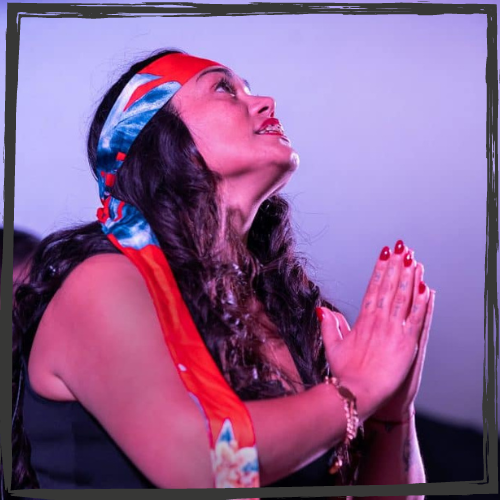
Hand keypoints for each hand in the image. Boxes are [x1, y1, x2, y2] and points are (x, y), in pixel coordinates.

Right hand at [318, 241, 431, 419]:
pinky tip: (426, 286)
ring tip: (414, 259)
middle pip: (390, 286)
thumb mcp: (332, 347)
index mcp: (363, 319)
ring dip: (410, 276)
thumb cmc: (345, 373)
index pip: (373, 287)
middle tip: (402, 247)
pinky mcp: (408, 342)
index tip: (384, 253)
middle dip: (396, 265)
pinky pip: (417, 317)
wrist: (359, 392)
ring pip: (404, 297)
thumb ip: (329, 325)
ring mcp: (395, 329)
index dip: (380, 268)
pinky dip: (423, 301)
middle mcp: (380, 320)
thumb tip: (322, 308)